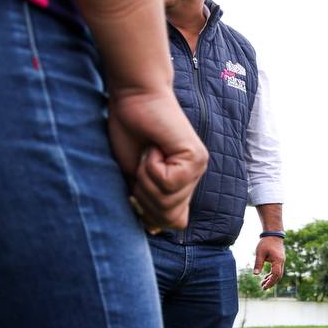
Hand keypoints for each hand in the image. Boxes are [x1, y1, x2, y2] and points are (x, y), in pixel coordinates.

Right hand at [107, 88, 206, 230]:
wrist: (133, 97)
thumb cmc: (129, 131)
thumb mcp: (134, 176)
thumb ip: (146, 201)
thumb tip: (155, 230)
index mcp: (183, 182)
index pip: (176, 222)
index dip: (152, 215)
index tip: (136, 190)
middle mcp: (195, 176)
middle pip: (170, 216)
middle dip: (145, 195)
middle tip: (141, 164)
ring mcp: (198, 167)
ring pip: (169, 200)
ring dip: (147, 179)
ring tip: (148, 154)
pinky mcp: (195, 157)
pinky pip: (168, 182)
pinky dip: (152, 167)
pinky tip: (155, 147)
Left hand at [254, 236, 284, 289]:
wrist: (273, 235)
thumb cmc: (266, 243)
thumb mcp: (260, 253)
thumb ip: (258, 264)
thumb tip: (255, 274)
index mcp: (278, 261)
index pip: (276, 274)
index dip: (271, 282)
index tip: (264, 286)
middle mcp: (281, 262)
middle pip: (278, 276)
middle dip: (271, 283)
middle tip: (263, 288)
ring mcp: (281, 261)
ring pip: (278, 274)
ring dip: (271, 279)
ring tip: (262, 284)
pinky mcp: (279, 260)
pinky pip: (277, 270)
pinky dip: (272, 274)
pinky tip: (265, 277)